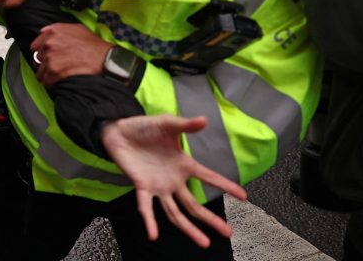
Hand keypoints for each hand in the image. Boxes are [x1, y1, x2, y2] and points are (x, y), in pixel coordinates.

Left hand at [30, 22, 109, 84]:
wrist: (103, 58)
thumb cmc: (92, 44)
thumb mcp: (76, 28)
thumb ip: (58, 28)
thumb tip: (44, 32)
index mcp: (53, 32)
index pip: (35, 45)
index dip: (41, 51)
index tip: (45, 56)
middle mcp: (49, 44)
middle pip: (38, 58)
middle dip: (45, 63)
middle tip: (55, 65)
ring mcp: (51, 58)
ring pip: (40, 71)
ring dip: (46, 74)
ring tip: (56, 75)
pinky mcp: (54, 72)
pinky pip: (45, 80)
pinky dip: (50, 82)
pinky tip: (58, 80)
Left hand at [101, 115, 246, 247]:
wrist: (119, 130)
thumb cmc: (145, 127)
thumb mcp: (168, 123)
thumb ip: (186, 125)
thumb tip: (204, 120)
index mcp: (184, 164)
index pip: (210, 178)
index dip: (226, 186)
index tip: (243, 197)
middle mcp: (174, 180)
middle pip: (195, 204)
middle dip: (211, 219)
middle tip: (228, 233)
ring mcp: (158, 186)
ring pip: (176, 212)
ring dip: (189, 228)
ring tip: (204, 243)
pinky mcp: (141, 187)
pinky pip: (145, 207)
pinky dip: (149, 221)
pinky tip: (153, 234)